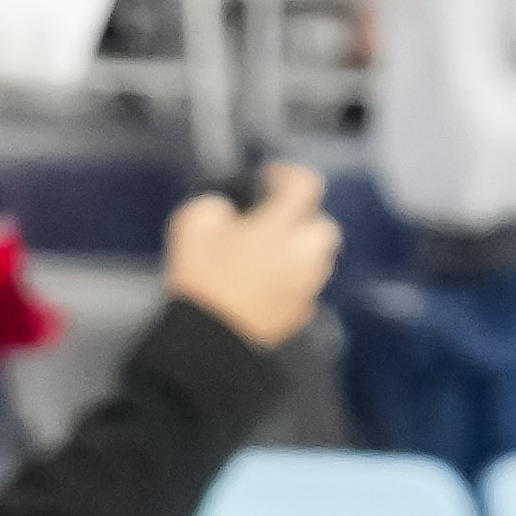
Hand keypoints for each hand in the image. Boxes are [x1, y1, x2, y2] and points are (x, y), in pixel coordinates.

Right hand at [158, 159, 337, 348]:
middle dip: (304, 220)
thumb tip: (226, 211)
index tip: (271, 179)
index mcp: (279, 227)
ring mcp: (304, 287)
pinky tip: (268, 285)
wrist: (210, 340)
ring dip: (301, 251)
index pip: (305, 185)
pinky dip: (293, 282)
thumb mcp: (192, 225)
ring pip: (319, 260)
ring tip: (271, 255)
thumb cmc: (202, 281)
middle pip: (323, 226)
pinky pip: (306, 289)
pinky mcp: (299, 315)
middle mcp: (301, 255)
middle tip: (275, 222)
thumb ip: (215, 206)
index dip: (289, 175)